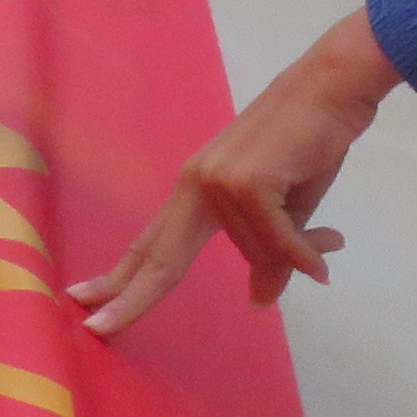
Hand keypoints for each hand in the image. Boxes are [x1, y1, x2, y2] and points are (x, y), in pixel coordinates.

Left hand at [67, 18, 401, 328]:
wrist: (335, 86)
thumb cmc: (311, 139)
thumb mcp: (286, 207)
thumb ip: (267, 252)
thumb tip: (259, 301)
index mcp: (197, 187)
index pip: (152, 242)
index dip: (119, 275)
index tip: (82, 297)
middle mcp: (198, 183)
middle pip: (163, 257)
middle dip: (133, 297)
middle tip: (96, 330)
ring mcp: (220, 181)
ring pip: (254, 250)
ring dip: (293, 253)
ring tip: (328, 240)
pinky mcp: (250, 182)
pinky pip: (279, 241)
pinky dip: (304, 253)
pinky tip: (322, 262)